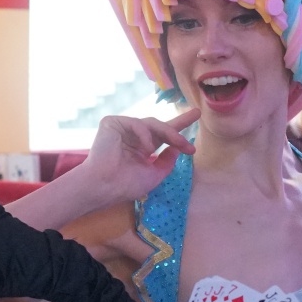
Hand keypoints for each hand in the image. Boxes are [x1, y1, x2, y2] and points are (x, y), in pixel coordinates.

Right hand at [81, 108, 199, 204]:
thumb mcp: (155, 175)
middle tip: (193, 129)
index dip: (179, 127)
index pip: (163, 136)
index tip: (196, 115)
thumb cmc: (126, 185)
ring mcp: (123, 129)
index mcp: (142, 148)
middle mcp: (133, 137)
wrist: (105, 186)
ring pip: (152, 124)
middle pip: (159, 126)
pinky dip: (145, 134)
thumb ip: (167, 162)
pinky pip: (136, 123)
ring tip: (178, 143)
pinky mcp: (112, 123)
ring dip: (169, 133)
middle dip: (177, 130)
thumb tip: (178, 149)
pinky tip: (147, 149)